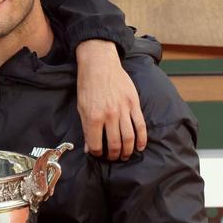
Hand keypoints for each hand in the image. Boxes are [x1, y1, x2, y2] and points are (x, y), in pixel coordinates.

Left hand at [75, 39, 146, 160]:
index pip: (97, 144)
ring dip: (127, 151)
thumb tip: (89, 148)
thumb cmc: (88, 86)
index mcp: (93, 117)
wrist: (100, 64)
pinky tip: (139, 147)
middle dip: (114, 155)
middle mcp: (109, 115)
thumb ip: (86, 128)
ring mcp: (123, 109)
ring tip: (125, 156)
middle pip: (115, 144)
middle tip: (113, 158)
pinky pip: (140, 125)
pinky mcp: (134, 103)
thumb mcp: (81, 107)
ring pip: (129, 138)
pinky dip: (142, 139)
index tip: (99, 154)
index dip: (97, 153)